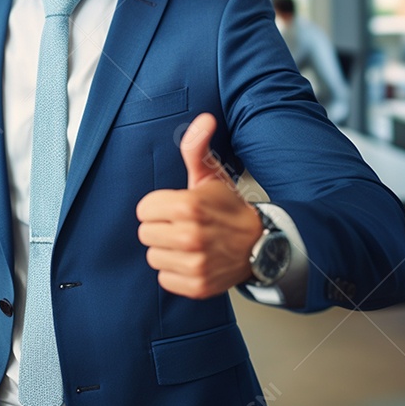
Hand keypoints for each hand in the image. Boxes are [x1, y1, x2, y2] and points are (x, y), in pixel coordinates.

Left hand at [136, 113, 262, 298]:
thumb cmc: (230, 208)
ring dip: (168, 251)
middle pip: (145, 234)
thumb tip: (204, 119)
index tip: (176, 208)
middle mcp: (190, 236)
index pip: (143, 210)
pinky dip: (175, 273)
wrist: (261, 243)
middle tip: (183, 226)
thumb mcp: (212, 175)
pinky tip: (192, 260)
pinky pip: (165, 279)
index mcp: (188, 206)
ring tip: (189, 243)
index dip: (158, 207)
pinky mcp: (197, 286)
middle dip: (161, 228)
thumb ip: (196, 147)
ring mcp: (195, 264)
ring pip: (153, 257)